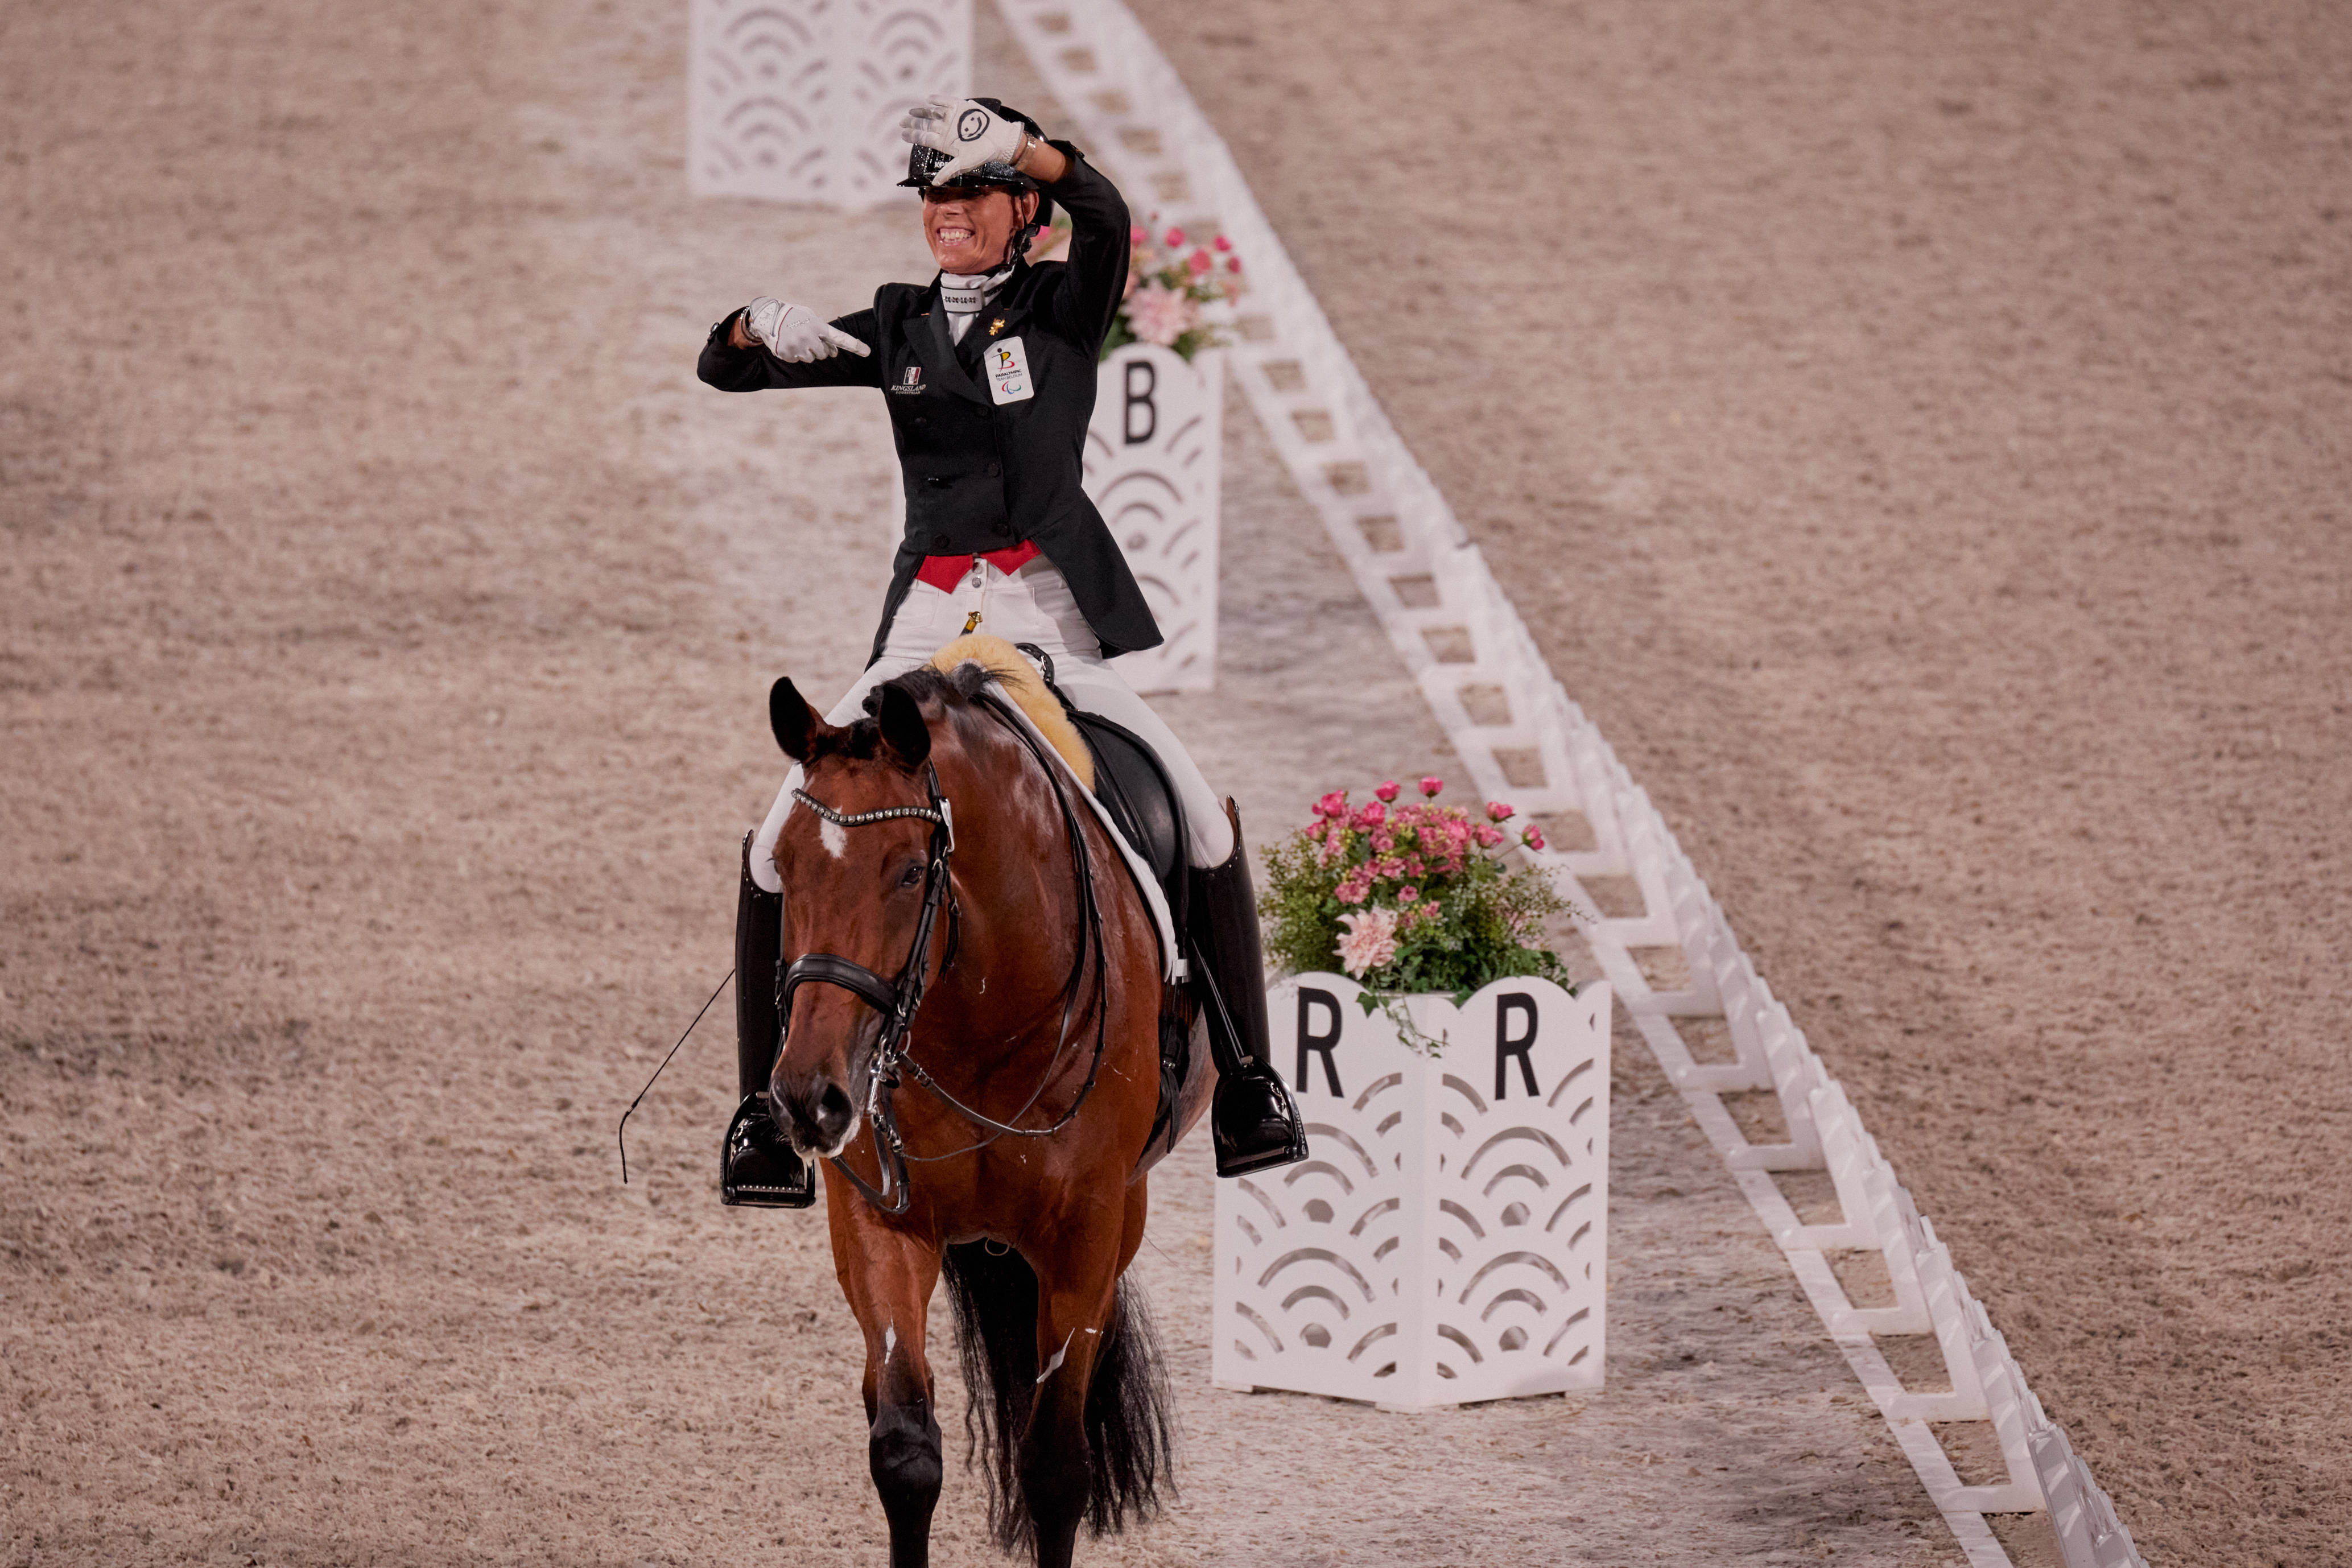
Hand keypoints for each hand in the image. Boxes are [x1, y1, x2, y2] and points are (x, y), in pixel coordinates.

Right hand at [741, 297, 869, 362]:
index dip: (854, 345)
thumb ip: (823, 332)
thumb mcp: (809, 316)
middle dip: (819, 349)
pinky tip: (786, 342)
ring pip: (810, 359)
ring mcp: (797, 346)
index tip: (867, 351)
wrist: (767, 314)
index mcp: (817, 325)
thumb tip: (834, 352)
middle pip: (823, 354)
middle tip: (807, 338)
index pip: (839, 337)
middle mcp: (809, 336)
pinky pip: (796, 360)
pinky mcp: (786, 353)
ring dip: (805, 351)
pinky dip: (793, 354)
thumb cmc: (792, 315)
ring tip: (794, 338)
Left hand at [898, 97, 1025, 183]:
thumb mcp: (964, 164)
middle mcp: (946, 129)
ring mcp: (953, 118)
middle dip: (913, 123)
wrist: (1000, 140)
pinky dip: (938, 100)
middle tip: (902, 121)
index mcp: (944, 142)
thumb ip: (948, 171)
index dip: (912, 135)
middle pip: (925, 125)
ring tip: (911, 111)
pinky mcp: (962, 107)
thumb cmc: (982, 154)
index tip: (902, 134)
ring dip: (922, 112)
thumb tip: (935, 184)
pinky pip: (946, 102)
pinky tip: (929, 99)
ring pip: (932, 113)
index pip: (924, 138)